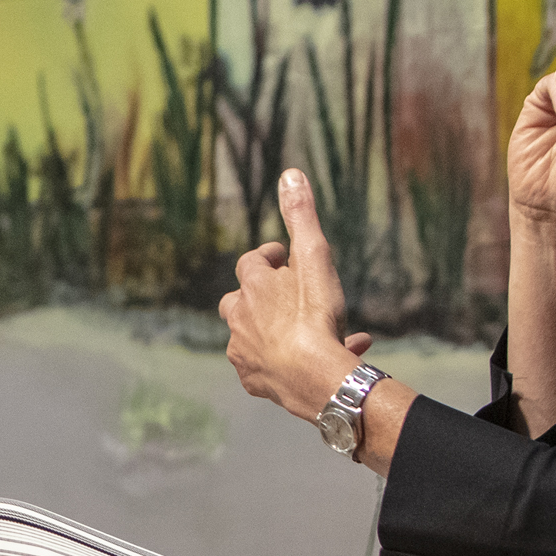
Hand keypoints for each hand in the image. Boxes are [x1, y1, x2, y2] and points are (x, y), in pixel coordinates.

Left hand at [220, 172, 370, 419]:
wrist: (316, 380)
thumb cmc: (316, 317)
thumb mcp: (314, 259)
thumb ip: (301, 217)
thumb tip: (290, 173)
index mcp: (251, 288)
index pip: (250, 263)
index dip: (267, 258)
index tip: (282, 256)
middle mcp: (239, 319)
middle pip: (239, 301)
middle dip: (260, 296)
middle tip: (287, 295)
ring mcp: (243, 352)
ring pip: (254, 336)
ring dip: (275, 330)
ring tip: (307, 331)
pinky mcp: (254, 381)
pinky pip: (268, 367)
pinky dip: (286, 361)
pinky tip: (312, 361)